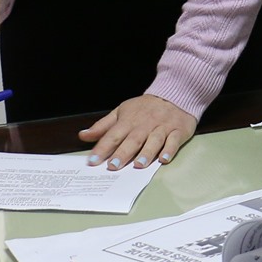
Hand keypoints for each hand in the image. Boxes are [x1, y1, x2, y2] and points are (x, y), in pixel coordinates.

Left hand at [78, 95, 195, 169]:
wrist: (174, 95)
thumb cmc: (144, 108)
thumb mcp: (121, 112)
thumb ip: (103, 126)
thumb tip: (83, 135)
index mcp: (129, 120)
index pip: (113, 135)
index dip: (102, 147)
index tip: (93, 160)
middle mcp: (144, 125)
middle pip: (133, 140)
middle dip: (123, 153)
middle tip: (113, 166)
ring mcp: (162, 127)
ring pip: (154, 140)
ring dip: (146, 152)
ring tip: (138, 165)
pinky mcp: (178, 131)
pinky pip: (174, 141)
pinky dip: (169, 149)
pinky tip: (164, 159)